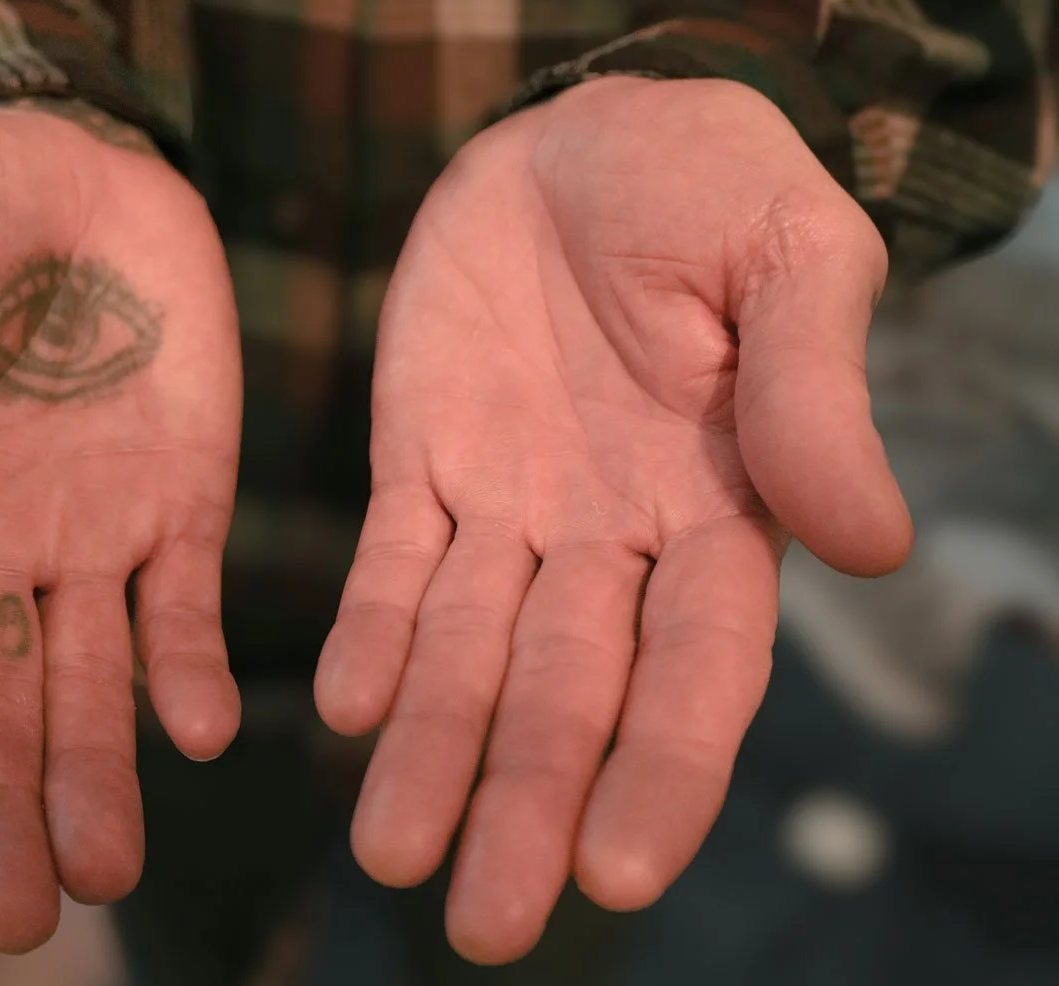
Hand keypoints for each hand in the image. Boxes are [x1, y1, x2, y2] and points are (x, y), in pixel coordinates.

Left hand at [315, 78, 908, 962]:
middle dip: (530, 804)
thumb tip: (868, 543)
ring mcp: (511, 507)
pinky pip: (390, 565)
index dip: (662, 769)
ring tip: (388, 851)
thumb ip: (812, 394)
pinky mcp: (422, 463)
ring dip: (430, 750)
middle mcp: (612, 538)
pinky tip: (341, 707)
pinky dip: (368, 634)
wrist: (581, 133)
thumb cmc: (710, 182)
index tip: (616, 868)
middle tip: (484, 922)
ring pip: (467, 653)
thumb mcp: (788, 258)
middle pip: (571, 695)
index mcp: (723, 507)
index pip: (699, 669)